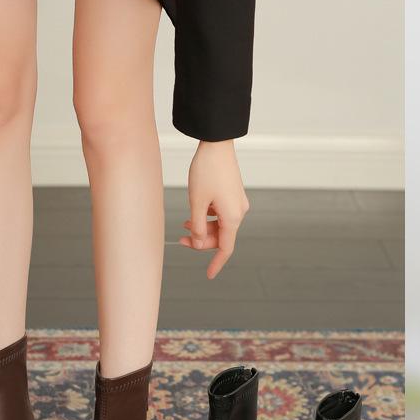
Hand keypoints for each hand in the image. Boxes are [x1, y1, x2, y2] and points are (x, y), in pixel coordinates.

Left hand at [180, 140, 249, 278]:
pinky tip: (195, 212)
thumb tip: (199, 242)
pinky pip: (221, 213)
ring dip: (202, 228)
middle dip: (201, 241)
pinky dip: (207, 217)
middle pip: (221, 237)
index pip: (225, 249)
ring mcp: (237, 202)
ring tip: (184, 223)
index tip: (209, 275)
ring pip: (220, 225)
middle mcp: (239, 212)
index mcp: (232, 217)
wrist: (217, 144)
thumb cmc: (206, 171)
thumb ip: (198, 227)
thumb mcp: (197, 203)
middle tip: (180, 239)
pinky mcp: (233, 194)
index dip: (216, 263)